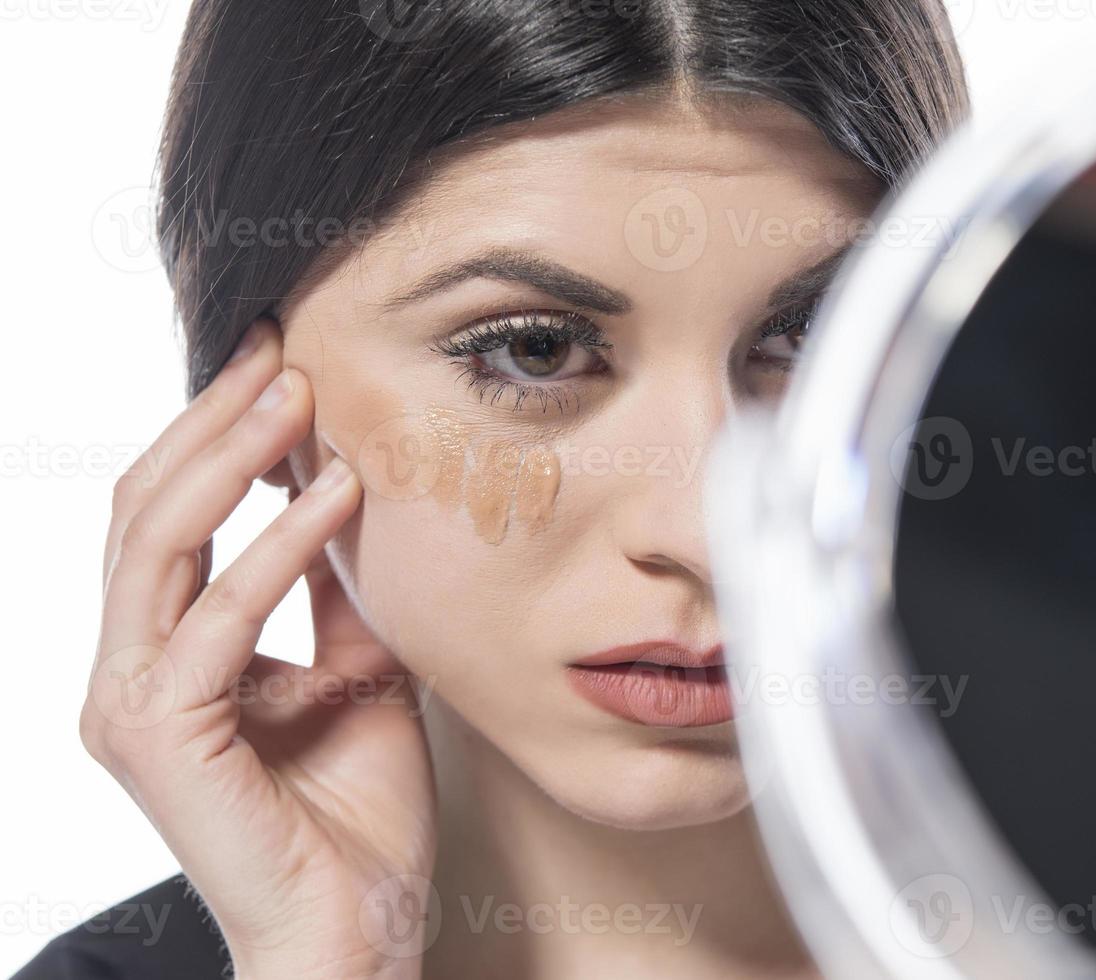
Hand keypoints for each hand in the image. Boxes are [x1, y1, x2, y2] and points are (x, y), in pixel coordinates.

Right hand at [81, 319, 436, 979]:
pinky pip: (216, 619)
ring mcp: (133, 705)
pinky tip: (333, 495)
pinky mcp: (162, 739)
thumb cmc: (354, 814)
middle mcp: (130, 674)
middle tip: (281, 349)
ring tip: (300, 394)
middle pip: (146, 510)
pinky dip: (277, 548)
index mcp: (166, 657)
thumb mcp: (355, 671)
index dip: (218, 436)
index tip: (282, 365)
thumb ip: (333, 593)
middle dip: (213, 422)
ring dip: (231, 458)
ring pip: (158, 543)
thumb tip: (347, 495)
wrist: (358, 931)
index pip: (172, 519)